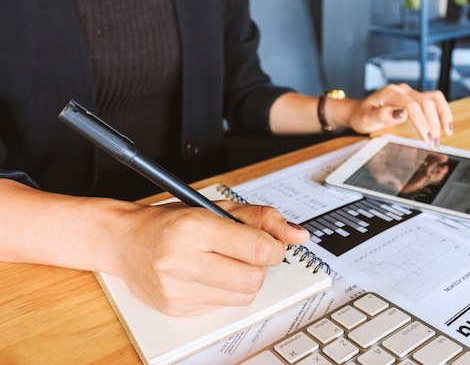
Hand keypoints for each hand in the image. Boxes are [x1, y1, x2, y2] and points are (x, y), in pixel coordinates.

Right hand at [114, 200, 309, 315]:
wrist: (124, 242)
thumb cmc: (170, 221)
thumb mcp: (216, 207)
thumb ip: (262, 218)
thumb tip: (298, 235)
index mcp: (194, 227)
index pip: (257, 249)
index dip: (273, 247)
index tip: (269, 243)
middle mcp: (181, 259)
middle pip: (253, 279)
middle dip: (259, 266)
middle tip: (244, 252)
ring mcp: (177, 289)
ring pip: (243, 296)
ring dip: (244, 280)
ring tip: (225, 262)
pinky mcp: (176, 308)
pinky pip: (223, 306)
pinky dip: (224, 291)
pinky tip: (207, 275)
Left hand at [347, 83, 453, 148]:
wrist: (360, 111)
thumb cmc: (363, 115)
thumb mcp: (368, 118)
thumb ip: (384, 115)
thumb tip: (402, 114)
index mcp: (391, 93)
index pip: (412, 106)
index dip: (422, 123)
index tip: (427, 139)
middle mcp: (403, 90)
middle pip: (426, 103)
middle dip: (433, 124)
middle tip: (434, 144)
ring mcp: (411, 92)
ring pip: (434, 100)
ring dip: (441, 117)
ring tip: (445, 135)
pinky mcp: (416, 98)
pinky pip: (435, 101)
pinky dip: (443, 112)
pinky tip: (446, 126)